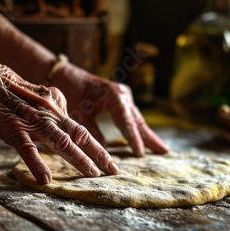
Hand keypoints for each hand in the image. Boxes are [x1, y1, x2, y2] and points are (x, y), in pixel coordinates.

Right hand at [0, 60, 117, 183]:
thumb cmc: (11, 89)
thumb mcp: (40, 94)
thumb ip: (56, 107)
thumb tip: (68, 119)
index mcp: (56, 109)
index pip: (82, 130)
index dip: (98, 147)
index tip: (111, 163)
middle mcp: (49, 115)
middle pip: (79, 136)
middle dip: (98, 154)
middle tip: (113, 171)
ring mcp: (32, 122)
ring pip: (60, 141)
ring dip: (77, 158)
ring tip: (91, 174)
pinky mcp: (12, 128)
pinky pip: (27, 148)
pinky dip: (37, 163)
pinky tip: (45, 178)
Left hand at [52, 62, 168, 156]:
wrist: (64, 75)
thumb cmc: (69, 93)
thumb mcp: (78, 115)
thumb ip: (91, 134)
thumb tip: (104, 155)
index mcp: (113, 95)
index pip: (126, 121)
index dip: (134, 139)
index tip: (140, 155)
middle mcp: (122, 94)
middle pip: (138, 120)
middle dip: (150, 137)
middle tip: (165, 152)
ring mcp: (123, 95)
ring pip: (137, 119)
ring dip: (147, 134)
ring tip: (161, 149)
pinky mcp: (121, 98)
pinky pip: (132, 116)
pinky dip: (138, 128)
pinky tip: (146, 139)